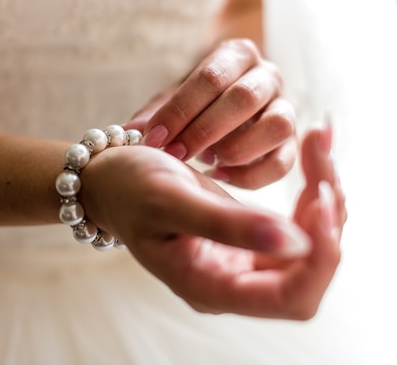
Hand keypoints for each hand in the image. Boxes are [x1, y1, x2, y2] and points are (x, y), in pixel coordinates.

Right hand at [81, 125, 344, 318]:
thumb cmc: (129, 188)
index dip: (320, 255)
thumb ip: (228, 225)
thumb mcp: (171, 200)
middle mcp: (232, 282)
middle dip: (328, 215)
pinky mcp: (249, 238)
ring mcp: (242, 261)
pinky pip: (299, 223)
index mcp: (210, 287)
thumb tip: (297, 243)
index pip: (292, 296)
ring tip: (319, 143)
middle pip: (312, 269)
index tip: (319, 197)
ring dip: (325, 194)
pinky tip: (313, 153)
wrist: (111, 179)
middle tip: (321, 154)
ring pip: (313, 242)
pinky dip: (312, 188)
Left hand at [124, 38, 295, 188]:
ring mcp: (285, 107)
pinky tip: (218, 176)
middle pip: (245, 98)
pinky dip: (250, 175)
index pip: (211, 77)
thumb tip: (127, 134)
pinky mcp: (291, 143)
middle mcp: (267, 76)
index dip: (181, 110)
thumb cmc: (190, 108)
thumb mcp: (169, 104)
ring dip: (237, 149)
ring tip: (205, 161)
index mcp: (235, 55)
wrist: (218, 115)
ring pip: (277, 126)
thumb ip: (152, 116)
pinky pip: (283, 162)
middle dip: (205, 130)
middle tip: (175, 154)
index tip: (153, 137)